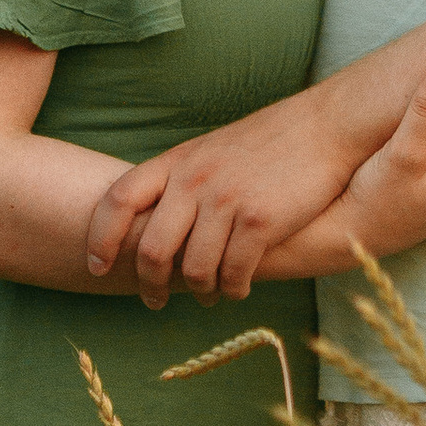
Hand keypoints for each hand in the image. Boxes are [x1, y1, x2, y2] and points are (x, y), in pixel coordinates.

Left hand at [84, 88, 355, 303]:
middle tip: (153, 301)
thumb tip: (154, 221)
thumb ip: (181, 179)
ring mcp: (227, 200)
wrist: (328, 125)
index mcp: (178, 161)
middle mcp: (195, 180)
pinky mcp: (261, 221)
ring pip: (194, 270)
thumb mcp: (212, 150)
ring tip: (208, 295)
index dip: (100, 238)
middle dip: (148, 284)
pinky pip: (234, 274)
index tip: (97, 266)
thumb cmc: (270, 141)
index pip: (118, 199)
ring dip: (198, 292)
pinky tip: (239, 288)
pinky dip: (233, 290)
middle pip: (151, 248)